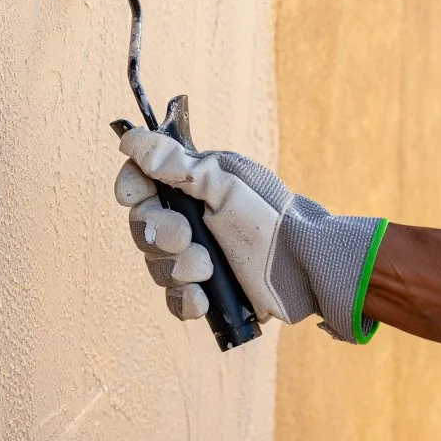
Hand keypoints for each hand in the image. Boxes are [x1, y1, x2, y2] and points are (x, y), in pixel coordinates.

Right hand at [113, 126, 388, 343]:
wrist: (309, 264)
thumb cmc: (272, 215)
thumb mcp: (224, 183)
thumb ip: (176, 164)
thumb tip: (131, 140)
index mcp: (194, 185)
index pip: (143, 183)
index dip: (133, 189)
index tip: (133, 195)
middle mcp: (192, 219)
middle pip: (144, 228)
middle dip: (160, 234)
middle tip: (186, 237)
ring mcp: (199, 257)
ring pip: (157, 267)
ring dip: (177, 268)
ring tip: (206, 267)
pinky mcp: (209, 292)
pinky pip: (176, 301)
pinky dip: (185, 300)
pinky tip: (202, 297)